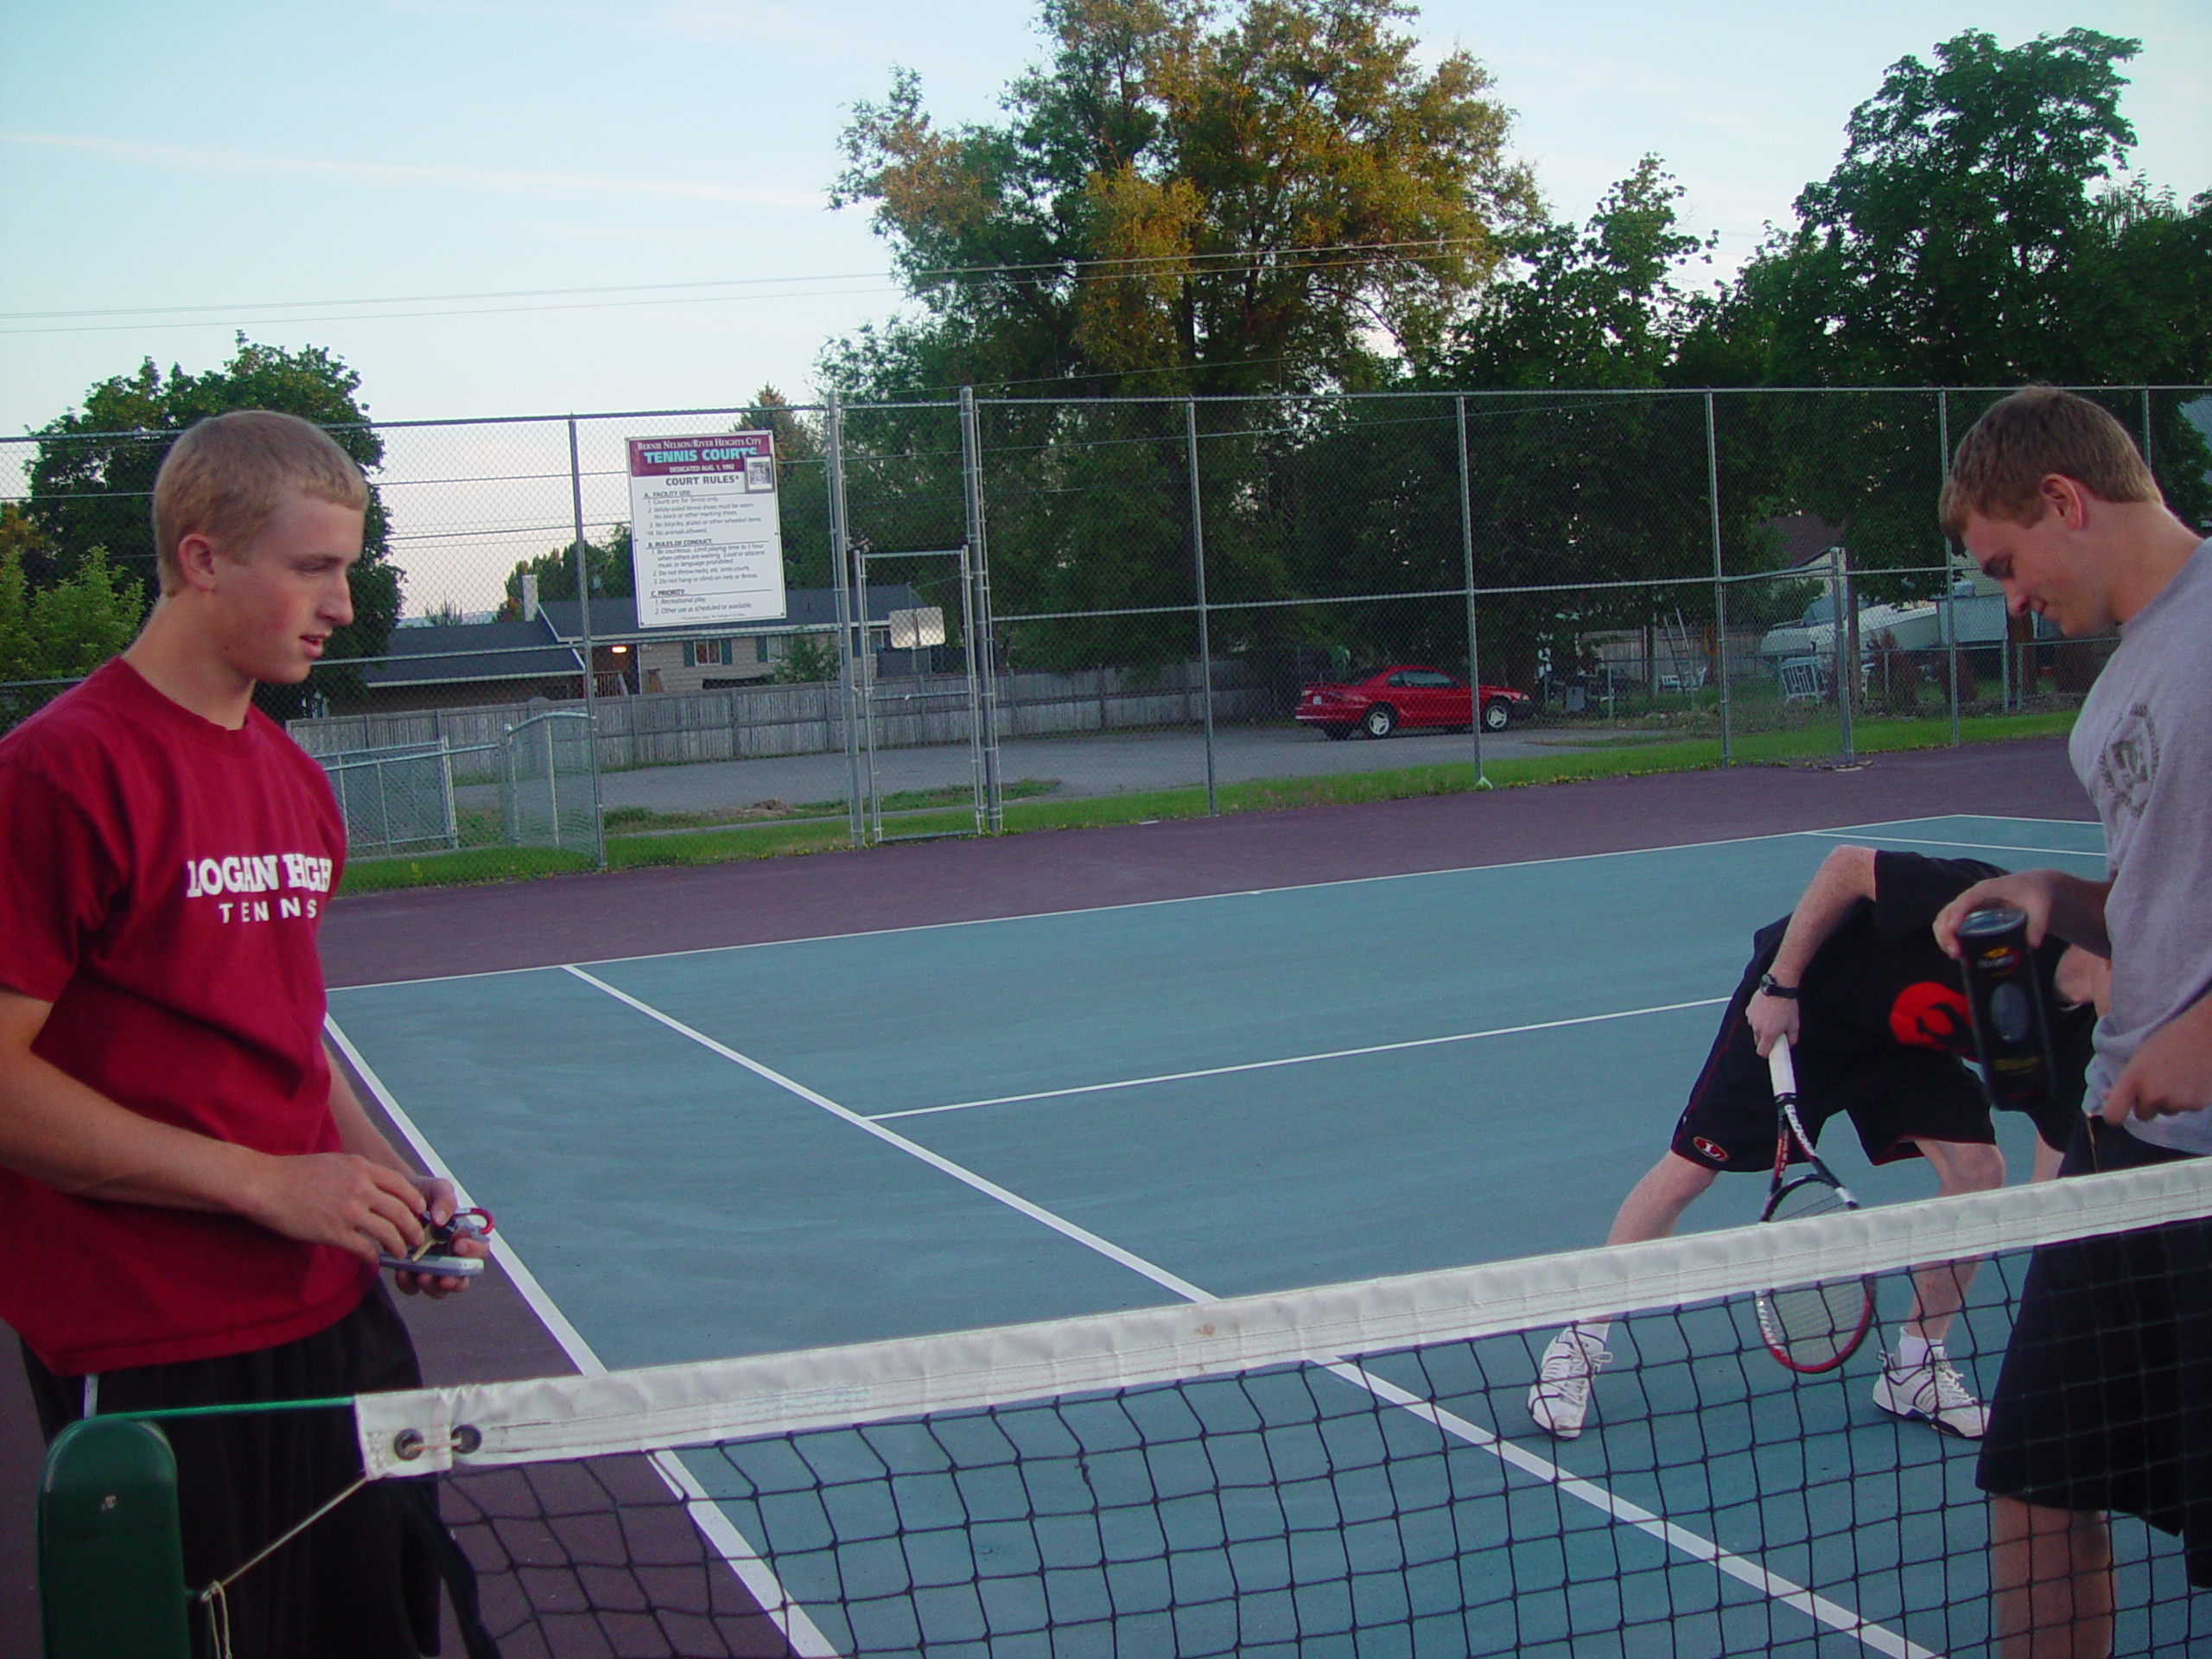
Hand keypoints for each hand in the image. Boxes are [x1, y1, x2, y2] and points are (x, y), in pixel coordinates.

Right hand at [241, 1152, 426, 1262]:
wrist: (266, 1185)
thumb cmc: (295, 1173)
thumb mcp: (335, 1162)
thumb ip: (358, 1172)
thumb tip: (374, 1185)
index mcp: (361, 1168)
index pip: (402, 1185)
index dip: (415, 1201)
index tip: (419, 1212)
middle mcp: (360, 1187)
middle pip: (402, 1210)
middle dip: (414, 1228)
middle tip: (416, 1238)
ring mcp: (348, 1210)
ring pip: (388, 1231)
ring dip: (399, 1245)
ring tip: (402, 1252)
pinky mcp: (334, 1232)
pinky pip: (364, 1248)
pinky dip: (373, 1256)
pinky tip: (374, 1260)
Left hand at [391, 1175, 485, 1299]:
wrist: (391, 1199)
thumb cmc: (420, 1193)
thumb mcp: (436, 1188)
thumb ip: (445, 1199)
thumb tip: (441, 1220)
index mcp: (464, 1236)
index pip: (480, 1250)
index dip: (474, 1251)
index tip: (458, 1245)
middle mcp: (451, 1256)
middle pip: (464, 1278)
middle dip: (456, 1280)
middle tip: (444, 1276)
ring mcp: (431, 1267)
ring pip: (440, 1289)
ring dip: (433, 1287)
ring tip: (422, 1277)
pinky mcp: (410, 1274)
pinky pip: (413, 1287)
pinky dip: (409, 1284)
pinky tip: (402, 1272)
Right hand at [1745, 989, 1798, 1056]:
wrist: (1779, 987)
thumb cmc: (1788, 1005)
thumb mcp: (1795, 1024)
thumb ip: (1792, 1038)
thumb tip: (1789, 1044)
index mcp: (1768, 1034)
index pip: (1762, 1052)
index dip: (1767, 1053)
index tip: (1771, 1051)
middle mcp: (1757, 1028)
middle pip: (1758, 1041)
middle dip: (1765, 1040)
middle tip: (1775, 1032)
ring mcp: (1751, 1019)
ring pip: (1755, 1029)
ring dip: (1761, 1028)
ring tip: (1772, 1017)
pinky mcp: (1749, 1010)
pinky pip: (1752, 1019)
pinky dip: (1758, 1018)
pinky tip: (1766, 1010)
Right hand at [1933, 873, 2055, 955]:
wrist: (2038, 886)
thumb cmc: (2037, 892)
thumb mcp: (2041, 906)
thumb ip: (2038, 924)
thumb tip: (2033, 945)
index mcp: (1988, 889)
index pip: (1967, 899)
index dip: (1958, 913)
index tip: (1953, 930)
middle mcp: (1974, 896)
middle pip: (1949, 911)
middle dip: (1945, 932)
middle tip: (1955, 952)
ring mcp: (1970, 905)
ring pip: (1946, 918)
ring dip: (1944, 936)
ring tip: (1954, 955)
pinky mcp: (1972, 914)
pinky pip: (1952, 924)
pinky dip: (1949, 937)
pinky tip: (1957, 952)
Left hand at [2102, 997, 2211, 1125]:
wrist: (2208, 1034)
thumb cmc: (2170, 1041)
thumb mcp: (2140, 1056)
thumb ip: (2125, 1079)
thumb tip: (2106, 1096)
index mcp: (2132, 1079)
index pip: (2113, 1115)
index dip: (2113, 1116)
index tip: (2118, 1112)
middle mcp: (2152, 1095)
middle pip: (2142, 1115)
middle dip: (2147, 1103)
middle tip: (2158, 1080)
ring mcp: (2176, 1102)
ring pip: (2165, 1111)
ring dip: (2169, 1100)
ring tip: (2178, 1075)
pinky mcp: (2196, 1105)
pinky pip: (2185, 1108)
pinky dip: (2187, 1098)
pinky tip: (2192, 1079)